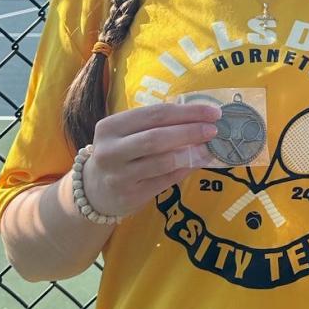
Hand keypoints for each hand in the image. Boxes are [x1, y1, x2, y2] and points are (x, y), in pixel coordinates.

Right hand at [79, 102, 221, 217]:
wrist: (93, 190)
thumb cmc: (119, 154)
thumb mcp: (126, 134)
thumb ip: (155, 125)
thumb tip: (200, 118)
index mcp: (110, 127)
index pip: (155, 114)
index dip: (187, 112)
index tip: (212, 112)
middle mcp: (111, 150)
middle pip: (158, 137)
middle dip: (191, 131)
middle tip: (214, 130)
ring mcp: (119, 175)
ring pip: (163, 161)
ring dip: (191, 153)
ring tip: (209, 148)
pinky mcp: (130, 195)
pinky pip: (165, 180)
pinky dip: (184, 170)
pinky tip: (197, 163)